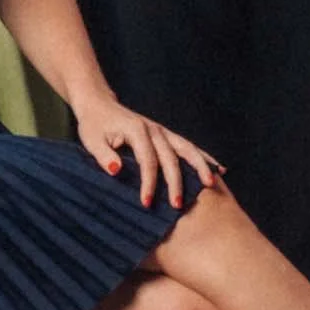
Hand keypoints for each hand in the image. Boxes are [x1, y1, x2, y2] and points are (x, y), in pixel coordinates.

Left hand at [70, 89, 220, 208]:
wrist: (99, 104)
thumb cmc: (94, 124)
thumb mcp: (91, 140)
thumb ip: (103, 155)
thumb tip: (116, 170)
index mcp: (136, 130)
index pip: (147, 160)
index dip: (148, 182)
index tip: (146, 203)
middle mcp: (154, 129)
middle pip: (171, 157)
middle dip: (176, 182)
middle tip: (177, 206)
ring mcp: (163, 131)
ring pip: (187, 149)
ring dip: (199, 167)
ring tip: (211, 185)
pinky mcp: (166, 135)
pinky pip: (188, 147)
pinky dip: (204, 158)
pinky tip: (218, 169)